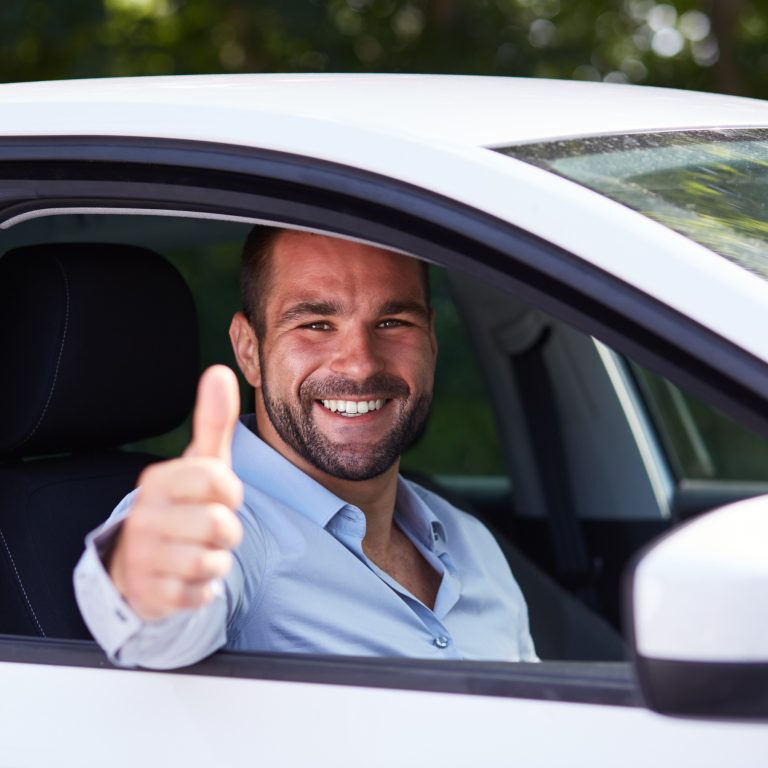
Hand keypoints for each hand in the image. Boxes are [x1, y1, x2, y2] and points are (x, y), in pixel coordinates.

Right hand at [109, 365, 243, 620]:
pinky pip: (200, 593)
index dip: (229, 492)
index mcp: (158, 482)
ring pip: (212, 561)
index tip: (218, 497)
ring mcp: (143, 558)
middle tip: (208, 528)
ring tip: (198, 551)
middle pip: (220, 525)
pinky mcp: (150, 594)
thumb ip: (212, 421)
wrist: (140, 563)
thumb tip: (219, 372)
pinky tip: (188, 577)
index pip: (216, 480)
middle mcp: (144, 517)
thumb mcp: (199, 464)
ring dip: (217, 560)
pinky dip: (205, 588)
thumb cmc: (182, 506)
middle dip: (226, 531)